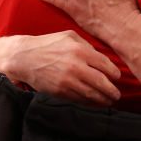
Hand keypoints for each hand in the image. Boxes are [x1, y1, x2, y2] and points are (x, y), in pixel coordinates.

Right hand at [1, 30, 120, 105]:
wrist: (23, 58)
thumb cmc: (47, 45)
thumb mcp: (69, 36)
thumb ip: (87, 45)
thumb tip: (101, 58)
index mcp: (80, 51)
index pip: (105, 65)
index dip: (114, 74)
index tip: (117, 78)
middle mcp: (76, 67)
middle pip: (102, 83)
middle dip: (112, 91)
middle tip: (116, 95)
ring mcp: (68, 81)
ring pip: (92, 94)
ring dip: (103, 100)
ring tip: (108, 102)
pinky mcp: (60, 91)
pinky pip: (79, 99)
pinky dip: (89, 102)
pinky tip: (94, 103)